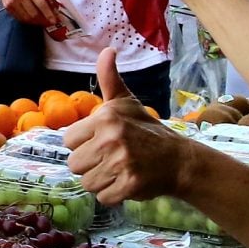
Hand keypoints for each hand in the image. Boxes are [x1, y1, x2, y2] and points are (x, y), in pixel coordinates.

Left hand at [61, 48, 185, 204]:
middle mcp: (111, 138)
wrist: (180, 160)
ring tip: (119, 170)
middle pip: (74, 164)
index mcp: (105, 118)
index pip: (68, 140)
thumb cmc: (148, 130)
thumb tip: (107, 51)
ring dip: (101, 181)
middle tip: (112, 159)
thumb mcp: (126, 102)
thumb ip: (109, 79)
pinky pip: (103, 197)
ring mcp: (121, 163)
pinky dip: (114, 195)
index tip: (101, 142)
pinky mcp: (129, 185)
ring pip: (87, 183)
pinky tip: (127, 182)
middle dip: (90, 165)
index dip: (83, 144)